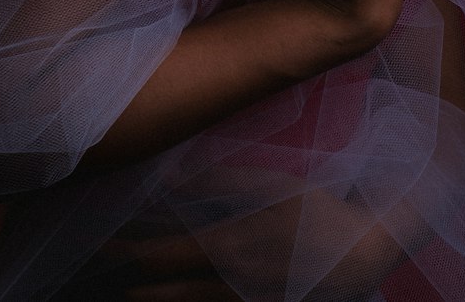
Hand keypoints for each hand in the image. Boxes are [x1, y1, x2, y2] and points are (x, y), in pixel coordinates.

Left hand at [94, 182, 409, 300]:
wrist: (362, 255)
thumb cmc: (315, 212)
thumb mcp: (268, 184)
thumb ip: (218, 179)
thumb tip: (171, 175)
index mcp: (224, 250)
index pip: (159, 257)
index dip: (127, 251)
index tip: (102, 241)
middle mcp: (225, 285)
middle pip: (164, 293)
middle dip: (133, 280)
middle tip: (106, 264)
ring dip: (156, 297)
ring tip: (131, 290)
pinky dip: (188, 300)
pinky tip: (179, 294)